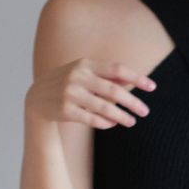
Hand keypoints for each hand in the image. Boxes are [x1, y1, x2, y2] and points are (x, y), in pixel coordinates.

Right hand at [25, 58, 155, 129]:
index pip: (117, 69)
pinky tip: (113, 124)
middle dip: (132, 102)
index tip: (152, 87)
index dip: (136, 78)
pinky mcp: (66, 110)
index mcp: (85, 64)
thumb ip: (105, 76)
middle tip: (145, 111)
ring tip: (132, 121)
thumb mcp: (83, 73)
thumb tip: (132, 80)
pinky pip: (92, 119)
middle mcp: (78, 76)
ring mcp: (71, 93)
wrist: (36, 98)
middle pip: (114, 90)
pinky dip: (105, 123)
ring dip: (122, 116)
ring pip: (104, 107)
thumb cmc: (67, 84)